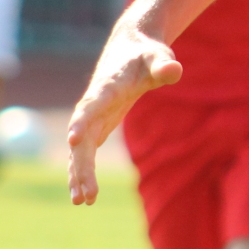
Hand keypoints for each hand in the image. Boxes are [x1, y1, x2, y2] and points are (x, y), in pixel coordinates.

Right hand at [67, 27, 181, 205]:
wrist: (130, 46)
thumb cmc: (146, 53)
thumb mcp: (158, 56)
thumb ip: (163, 65)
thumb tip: (175, 70)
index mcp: (107, 87)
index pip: (91, 105)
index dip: (82, 121)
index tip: (73, 139)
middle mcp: (93, 103)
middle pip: (82, 137)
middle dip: (81, 166)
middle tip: (85, 195)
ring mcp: (92, 116)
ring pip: (80, 149)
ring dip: (78, 174)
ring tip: (81, 202)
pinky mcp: (96, 125)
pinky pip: (84, 151)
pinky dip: (83, 171)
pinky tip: (83, 194)